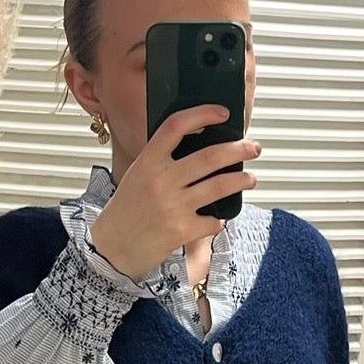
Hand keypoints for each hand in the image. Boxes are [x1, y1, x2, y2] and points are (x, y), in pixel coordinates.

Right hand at [88, 105, 261, 280]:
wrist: (110, 250)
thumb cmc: (125, 212)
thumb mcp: (137, 178)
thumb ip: (161, 163)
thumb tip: (199, 150)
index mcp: (147, 162)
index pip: (176, 126)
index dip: (203, 114)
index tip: (223, 113)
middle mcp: (161, 181)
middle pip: (210, 156)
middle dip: (239, 149)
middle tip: (254, 148)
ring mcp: (173, 206)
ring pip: (219, 186)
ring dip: (241, 180)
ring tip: (250, 179)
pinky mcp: (181, 231)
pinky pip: (213, 220)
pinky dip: (218, 219)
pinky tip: (217, 219)